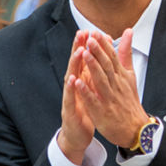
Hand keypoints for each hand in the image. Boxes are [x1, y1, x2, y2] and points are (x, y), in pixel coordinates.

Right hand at [59, 31, 95, 163]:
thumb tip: (97, 58)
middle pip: (75, 65)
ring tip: (78, 51)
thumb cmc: (84, 110)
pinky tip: (73, 79)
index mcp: (81, 81)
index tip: (90, 30)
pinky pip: (70, 98)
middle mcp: (73, 86)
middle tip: (81, 33)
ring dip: (73, 64)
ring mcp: (69, 97)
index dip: (86, 46)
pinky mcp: (69, 110)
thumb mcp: (90, 90)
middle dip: (77, 48)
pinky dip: (71, 88)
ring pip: (71, 78)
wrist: (77, 134)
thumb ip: (93, 74)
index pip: (83, 61)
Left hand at [73, 29, 148, 148]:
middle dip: (98, 52)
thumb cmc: (129, 101)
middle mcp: (116, 86)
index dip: (104, 45)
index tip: (96, 33)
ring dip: (92, 67)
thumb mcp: (130, 75)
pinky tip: (78, 83)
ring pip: (101, 81)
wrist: (136, 129)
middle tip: (90, 39)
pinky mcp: (103, 112)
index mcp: (121, 77)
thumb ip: (125, 54)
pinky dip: (86, 92)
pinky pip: (94, 101)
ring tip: (84, 54)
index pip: (113, 58)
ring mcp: (110, 99)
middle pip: (107, 67)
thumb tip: (127, 32)